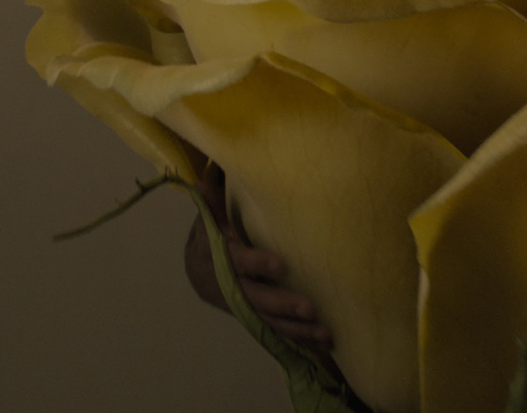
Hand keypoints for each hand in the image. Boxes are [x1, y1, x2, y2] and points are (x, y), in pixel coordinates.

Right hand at [184, 163, 333, 353]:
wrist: (199, 273)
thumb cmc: (212, 241)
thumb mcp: (209, 222)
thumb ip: (211, 205)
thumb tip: (203, 180)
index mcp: (225, 262)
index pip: (241, 263)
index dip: (258, 264)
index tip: (280, 265)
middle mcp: (238, 288)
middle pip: (261, 300)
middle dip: (285, 305)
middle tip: (311, 309)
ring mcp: (250, 307)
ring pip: (274, 322)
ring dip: (300, 330)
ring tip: (327, 335)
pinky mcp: (260, 317)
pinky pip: (282, 331)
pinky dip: (303, 340)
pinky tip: (326, 346)